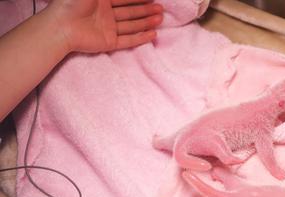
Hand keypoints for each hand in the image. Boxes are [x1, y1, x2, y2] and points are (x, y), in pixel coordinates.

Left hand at [46, 0, 163, 52]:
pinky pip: (128, 40)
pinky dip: (141, 38)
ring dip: (146, 22)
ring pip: (132, 25)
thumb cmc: (72, 2)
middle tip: (161, 9)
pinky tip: (153, 34)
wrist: (61, 25)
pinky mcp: (108, 43)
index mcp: (101, 0)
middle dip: (146, 10)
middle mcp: (106, 15)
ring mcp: (108, 29)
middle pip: (130, 12)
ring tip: (160, 19)